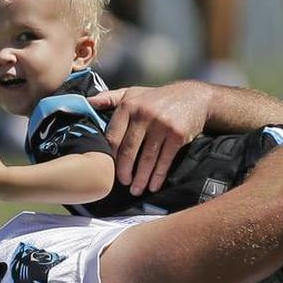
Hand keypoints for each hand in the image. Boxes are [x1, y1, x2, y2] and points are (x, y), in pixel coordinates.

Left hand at [87, 82, 211, 194]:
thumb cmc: (159, 98)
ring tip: (136, 190)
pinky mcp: (177, 135)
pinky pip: (164, 160)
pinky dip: (158, 176)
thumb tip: (88, 102)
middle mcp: (144, 114)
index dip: (110, 156)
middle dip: (124, 171)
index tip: (110, 168)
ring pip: (146, 158)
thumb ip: (110, 98)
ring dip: (141, 178)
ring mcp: (161, 125)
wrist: (195, 97)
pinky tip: (153, 185)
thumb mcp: (133, 93)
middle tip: (123, 183)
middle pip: (128, 150)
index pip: (113, 136)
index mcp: (129, 105)